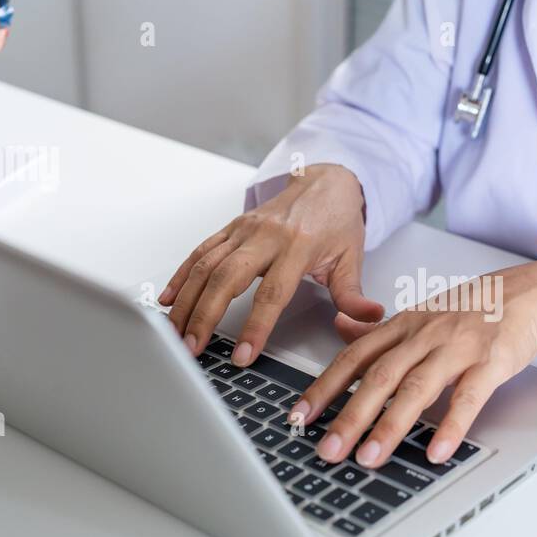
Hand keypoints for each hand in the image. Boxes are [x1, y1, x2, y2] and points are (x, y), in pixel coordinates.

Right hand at [160, 164, 383, 363]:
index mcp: (297, 246)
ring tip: (175, 333)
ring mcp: (243, 230)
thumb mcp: (352, 258)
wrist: (326, 181)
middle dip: (205, 316)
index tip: (243, 355)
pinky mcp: (230, 228)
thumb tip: (368, 319)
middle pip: (227, 278)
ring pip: (206, 265)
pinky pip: (200, 252)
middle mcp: (265, 236)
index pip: (271, 293)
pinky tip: (168, 300)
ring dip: (187, 301)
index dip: (255, 326)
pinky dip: (182, 276)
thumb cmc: (337, 222)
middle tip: (192, 348)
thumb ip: (353, 294)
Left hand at [290, 259, 536, 467]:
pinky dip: (451, 426)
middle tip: (328, 450)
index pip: (354, 357)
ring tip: (369, 457)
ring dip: (390, 425)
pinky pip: (468, 397)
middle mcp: (425, 335)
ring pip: (417, 388)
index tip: (299, 416)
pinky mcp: (491, 363)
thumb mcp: (421, 313)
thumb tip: (339, 329)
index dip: (324, 387)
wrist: (530, 293)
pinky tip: (436, 451)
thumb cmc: (475, 308)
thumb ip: (379, 328)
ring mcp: (458, 348)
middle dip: (349, 416)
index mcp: (404, 325)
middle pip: (379, 377)